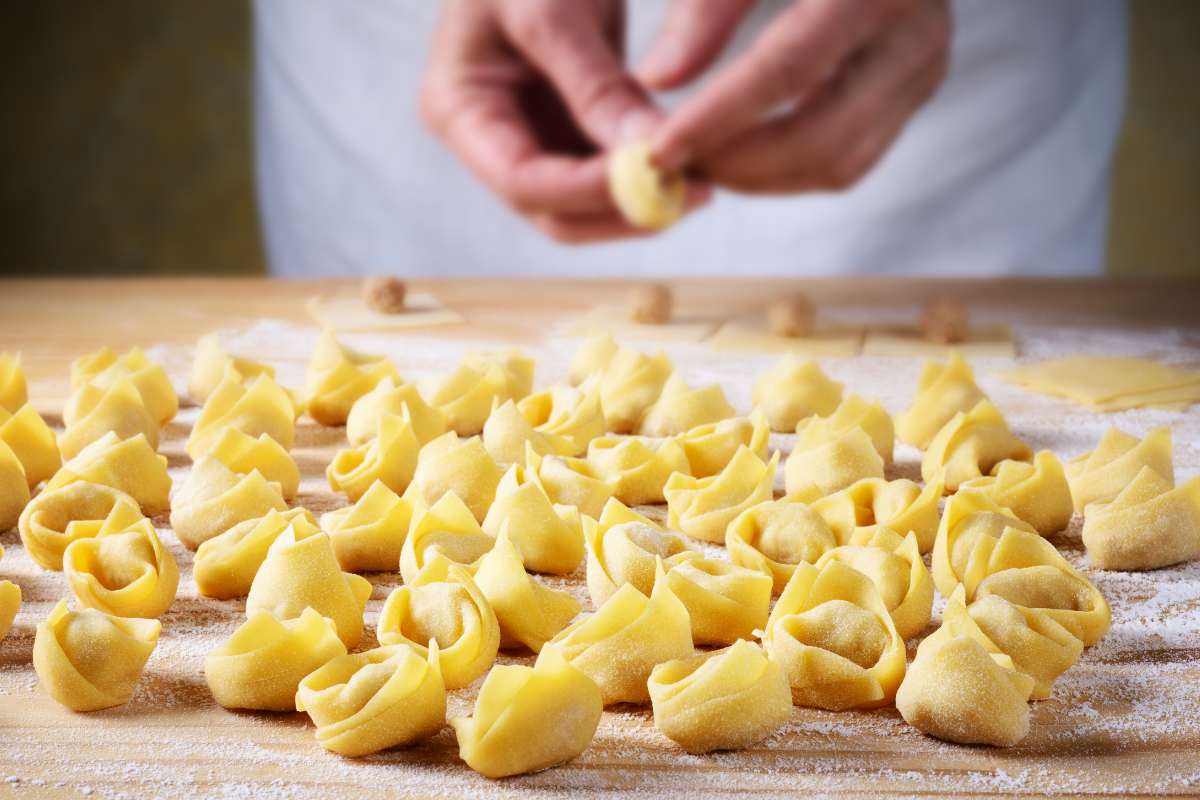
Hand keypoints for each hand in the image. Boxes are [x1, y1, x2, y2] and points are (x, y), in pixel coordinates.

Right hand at [420, 0, 708, 242]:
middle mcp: (488, 138)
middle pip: (553, 211)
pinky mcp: (567, 129)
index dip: (587, 190)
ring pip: (585, 204)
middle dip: (621, 210)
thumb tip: (647, 153)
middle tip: (693, 196)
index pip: (520, 181)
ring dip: (641, 202)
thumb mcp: (551, 5)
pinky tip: (693, 164)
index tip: (655, 176)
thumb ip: (595, 83)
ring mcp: (529, 138)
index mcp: (458, 107)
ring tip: (704, 183)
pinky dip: (647, 174)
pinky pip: (607, 173)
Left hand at [642, 0, 950, 193]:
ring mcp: (923, 68)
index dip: (716, 119)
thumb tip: (657, 78)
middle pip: (819, 138)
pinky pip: (851, 159)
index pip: (785, 70)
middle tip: (671, 169)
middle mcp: (916, 32)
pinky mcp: (915, 90)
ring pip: (838, 165)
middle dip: (737, 166)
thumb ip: (705, 5)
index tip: (657, 152)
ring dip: (760, 178)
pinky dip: (790, 169)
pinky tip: (740, 151)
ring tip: (698, 160)